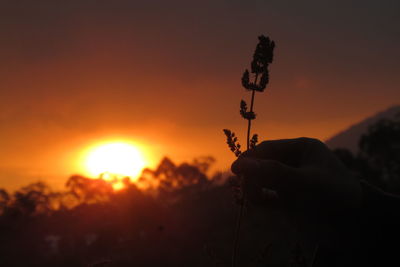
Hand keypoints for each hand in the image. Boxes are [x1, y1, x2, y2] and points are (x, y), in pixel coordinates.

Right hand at [231, 138, 361, 218]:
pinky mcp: (289, 198)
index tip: (236, 169)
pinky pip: (267, 196)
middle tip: (243, 187)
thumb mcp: (305, 181)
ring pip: (263, 179)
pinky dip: (260, 199)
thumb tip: (240, 164)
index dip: (251, 158)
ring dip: (254, 188)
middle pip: (263, 163)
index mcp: (302, 148)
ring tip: (251, 198)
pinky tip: (257, 204)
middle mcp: (294, 161)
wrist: (353, 224)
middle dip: (252, 175)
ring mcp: (291, 180)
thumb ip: (273, 172)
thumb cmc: (334, 195)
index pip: (269, 148)